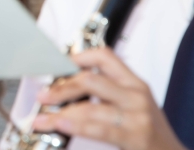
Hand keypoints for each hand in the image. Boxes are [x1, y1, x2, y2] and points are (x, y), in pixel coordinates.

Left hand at [32, 48, 185, 149]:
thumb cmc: (150, 133)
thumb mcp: (134, 104)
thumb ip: (109, 91)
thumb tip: (69, 85)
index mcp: (134, 83)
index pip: (104, 56)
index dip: (78, 57)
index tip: (58, 65)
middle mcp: (136, 95)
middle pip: (90, 80)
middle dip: (61, 88)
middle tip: (43, 96)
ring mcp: (136, 116)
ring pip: (89, 107)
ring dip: (60, 113)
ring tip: (42, 120)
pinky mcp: (134, 136)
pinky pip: (98, 128)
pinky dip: (75, 125)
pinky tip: (61, 125)